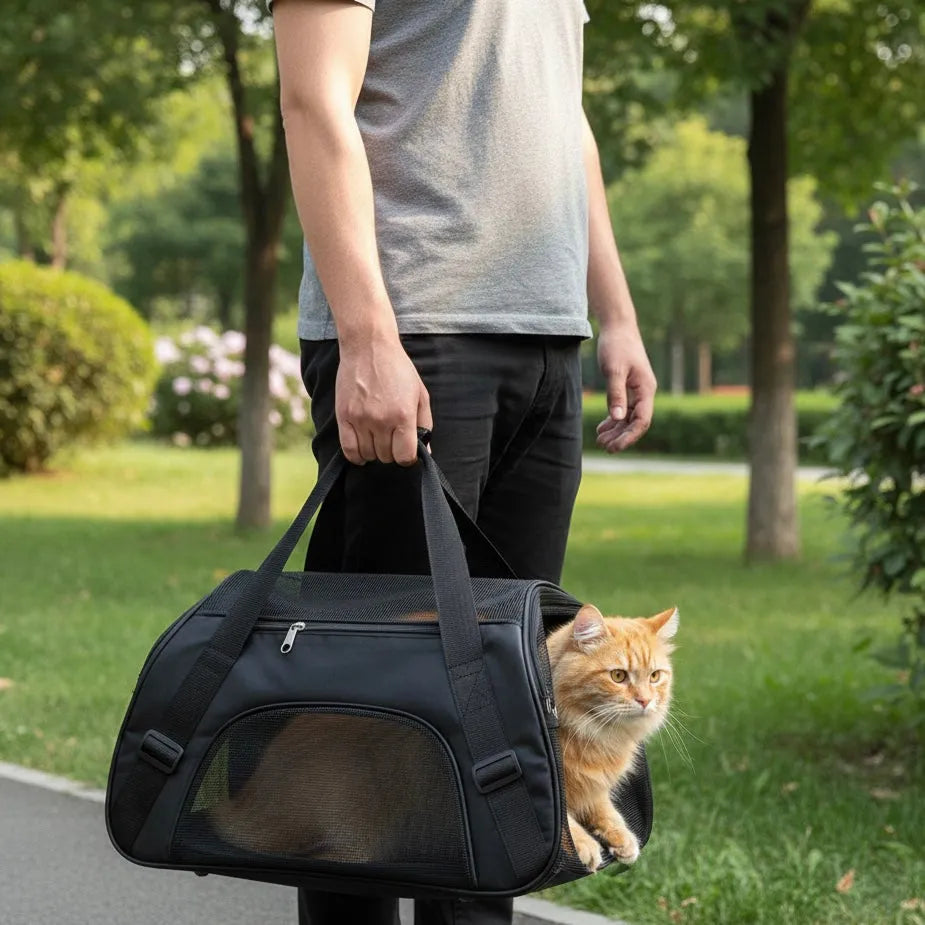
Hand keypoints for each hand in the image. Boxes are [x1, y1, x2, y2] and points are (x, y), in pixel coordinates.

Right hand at [336, 332, 432, 465]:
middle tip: (392, 439)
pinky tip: (363, 450)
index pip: (405, 457)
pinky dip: (357, 455)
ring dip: (375, 452)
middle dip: (391, 452)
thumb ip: (425, 425)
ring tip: (378, 438)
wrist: (369, 347)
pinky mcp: (344, 416)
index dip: (407, 458)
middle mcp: (381, 420)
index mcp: (403, 415)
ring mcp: (360, 419)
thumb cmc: (398, 370)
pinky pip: (348, 450)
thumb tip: (425, 452)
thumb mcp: (420, 395)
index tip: (406, 450)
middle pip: (386, 457)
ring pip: (368, 454)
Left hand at [595, 322, 656, 452]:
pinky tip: (602, 427)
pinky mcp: (628, 387)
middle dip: (621, 437)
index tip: (615, 447)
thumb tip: (618, 419)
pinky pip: (623, 409)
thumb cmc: (617, 345)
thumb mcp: (614, 370)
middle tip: (604, 447)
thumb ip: (616, 394)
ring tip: (600, 441)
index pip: (642, 421)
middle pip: (636, 422)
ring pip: (628, 417)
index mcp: (646, 389)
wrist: (618, 327)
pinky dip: (613, 419)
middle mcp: (644, 392)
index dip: (629, 436)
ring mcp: (636, 391)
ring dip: (616, 430)